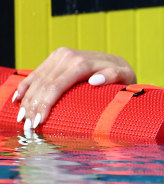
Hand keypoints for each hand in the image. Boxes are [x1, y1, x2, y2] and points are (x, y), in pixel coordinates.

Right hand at [13, 47, 136, 129]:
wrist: (119, 62)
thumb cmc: (123, 75)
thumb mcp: (125, 76)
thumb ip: (113, 76)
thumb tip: (95, 80)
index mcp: (81, 62)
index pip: (56, 86)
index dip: (45, 105)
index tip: (39, 122)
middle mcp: (68, 56)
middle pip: (44, 85)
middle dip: (33, 107)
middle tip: (28, 128)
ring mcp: (60, 55)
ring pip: (37, 80)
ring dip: (27, 100)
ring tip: (22, 119)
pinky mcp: (56, 57)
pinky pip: (37, 72)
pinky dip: (26, 86)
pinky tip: (17, 99)